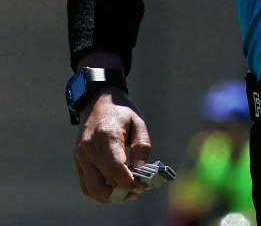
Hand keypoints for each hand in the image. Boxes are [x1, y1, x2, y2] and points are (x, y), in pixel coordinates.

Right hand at [74, 88, 151, 202]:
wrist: (97, 101)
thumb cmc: (122, 112)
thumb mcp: (139, 123)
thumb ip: (141, 147)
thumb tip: (141, 170)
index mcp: (107, 136)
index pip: (115, 167)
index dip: (129, 181)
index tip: (144, 184)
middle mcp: (90, 148)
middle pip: (103, 182)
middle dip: (123, 191)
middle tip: (140, 189)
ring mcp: (81, 156)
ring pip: (92, 188)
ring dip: (110, 196)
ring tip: (128, 193)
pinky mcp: (78, 161)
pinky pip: (86, 185)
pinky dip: (100, 193)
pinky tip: (115, 190)